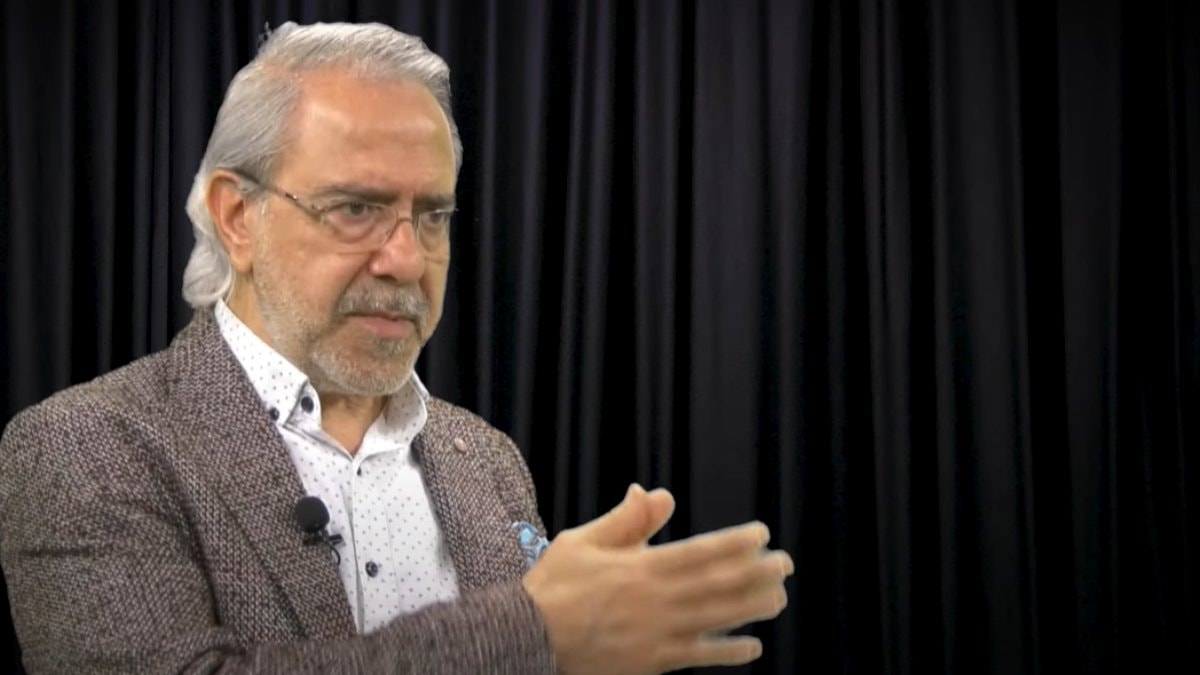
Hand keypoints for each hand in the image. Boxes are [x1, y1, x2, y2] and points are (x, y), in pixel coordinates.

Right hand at [522, 484, 793, 674]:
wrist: (527, 638)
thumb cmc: (553, 585)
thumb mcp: (583, 541)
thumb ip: (625, 520)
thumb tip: (657, 493)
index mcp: (640, 567)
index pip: (699, 552)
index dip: (734, 544)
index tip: (762, 535)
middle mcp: (656, 600)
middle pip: (717, 585)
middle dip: (755, 574)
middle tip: (786, 565)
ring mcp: (657, 634)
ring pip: (715, 620)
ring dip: (751, 608)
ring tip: (779, 598)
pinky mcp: (652, 662)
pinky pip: (698, 656)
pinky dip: (728, 653)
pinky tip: (754, 647)